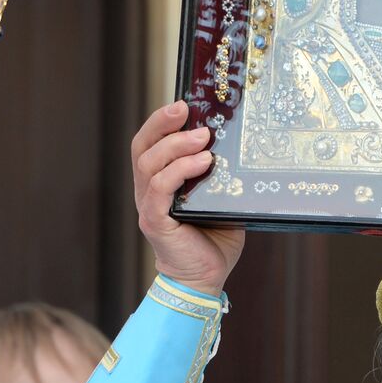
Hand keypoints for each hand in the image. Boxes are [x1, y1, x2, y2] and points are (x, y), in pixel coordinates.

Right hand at [132, 101, 244, 296]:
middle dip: (161, 123)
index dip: (161, 120)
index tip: (183, 103)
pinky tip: (203, 163)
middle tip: (185, 109)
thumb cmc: (214, 238)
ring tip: (203, 137)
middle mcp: (147, 190)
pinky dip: (180, 171)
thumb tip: (238, 143)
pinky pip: (160, 189)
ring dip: (176, 146)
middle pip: (143, 146)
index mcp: (158, 181)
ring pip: (149, 164)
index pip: (150, 142)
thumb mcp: (220, 197)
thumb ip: (220, 174)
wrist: (206, 278)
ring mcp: (148, 206)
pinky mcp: (154, 222)